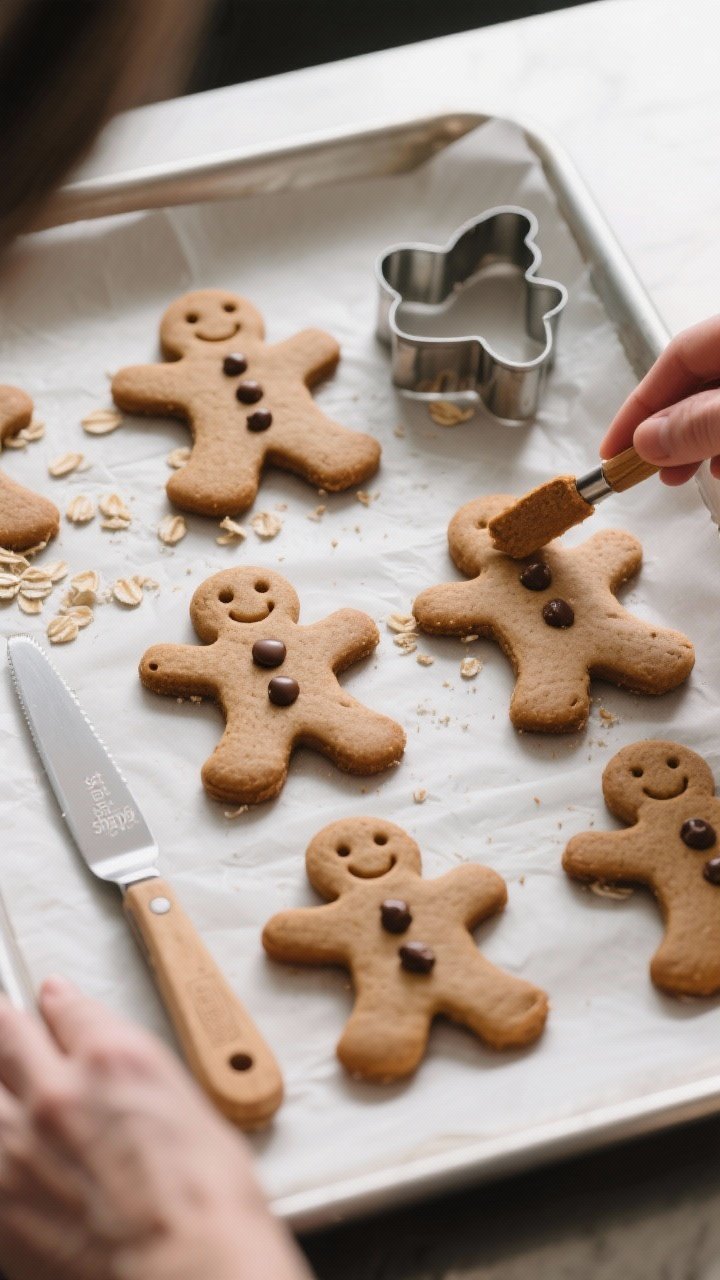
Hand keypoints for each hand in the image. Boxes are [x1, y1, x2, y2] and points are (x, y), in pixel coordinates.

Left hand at [0, 976, 310, 1279]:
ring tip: (6, 1079)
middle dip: (7, 1027)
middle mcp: (56, 1092)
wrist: (187, 1274)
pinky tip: (10, 1142)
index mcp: (113, 1059)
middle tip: (9, 1028)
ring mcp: (17, 1147)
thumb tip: (120, 1063)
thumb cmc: (206, 1207)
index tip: (51, 1001)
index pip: (64, 1008)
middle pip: (4, 1033)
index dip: (56, 1002)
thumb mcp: (189, 1110)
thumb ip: (139, 1076)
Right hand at [600, 314, 719, 484]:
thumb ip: (700, 423)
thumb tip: (648, 438)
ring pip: (718, 400)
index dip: (640, 404)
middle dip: (667, 427)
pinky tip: (719, 467)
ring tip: (678, 475)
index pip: (677, 356)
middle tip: (643, 468)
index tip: (613, 448)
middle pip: (697, 379)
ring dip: (694, 439)